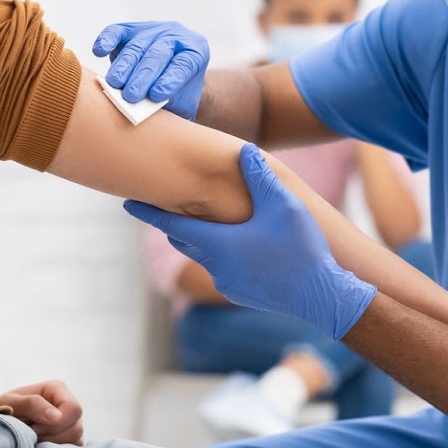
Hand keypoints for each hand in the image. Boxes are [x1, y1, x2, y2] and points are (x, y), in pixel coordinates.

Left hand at [0, 380, 84, 444]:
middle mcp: (68, 407)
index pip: (74, 409)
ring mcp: (71, 425)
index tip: (34, 427)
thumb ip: (32, 404)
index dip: (57, 422)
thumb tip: (56, 417)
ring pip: (75, 441)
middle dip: (50, 435)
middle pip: (76, 428)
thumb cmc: (2, 410)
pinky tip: (38, 447)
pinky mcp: (68, 442)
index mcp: (57, 390)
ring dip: (50, 444)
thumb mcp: (10, 403)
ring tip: (32, 439)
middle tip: (30, 433)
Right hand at [92, 21, 208, 119]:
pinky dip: (107, 40)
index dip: (170, 80)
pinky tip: (99, 51)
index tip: (156, 96)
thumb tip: (145, 111)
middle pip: (158, 54)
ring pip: (136, 46)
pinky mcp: (129, 30)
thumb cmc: (176, 96)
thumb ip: (168, 104)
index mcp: (196, 51)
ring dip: (124, 67)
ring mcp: (152, 30)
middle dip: (143, 76)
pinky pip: (116, 32)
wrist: (168, 81)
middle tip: (131, 96)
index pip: (184, 64)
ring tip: (115, 84)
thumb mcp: (180, 102)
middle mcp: (175, 36)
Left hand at [125, 144, 377, 339]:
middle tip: (165, 204)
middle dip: (174, 221)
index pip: (171, 223)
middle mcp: (215, 265)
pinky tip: (241, 245)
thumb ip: (260, 177)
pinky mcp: (240, 293)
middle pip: (184, 239)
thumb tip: (242, 150)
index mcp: (218, 242)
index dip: (147, 212)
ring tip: (205, 221)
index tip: (126, 202)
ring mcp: (227, 283)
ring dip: (201, 238)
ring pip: (204, 255)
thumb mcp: (283, 205)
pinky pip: (223, 269)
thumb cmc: (301, 248)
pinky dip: (222, 254)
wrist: (321, 297)